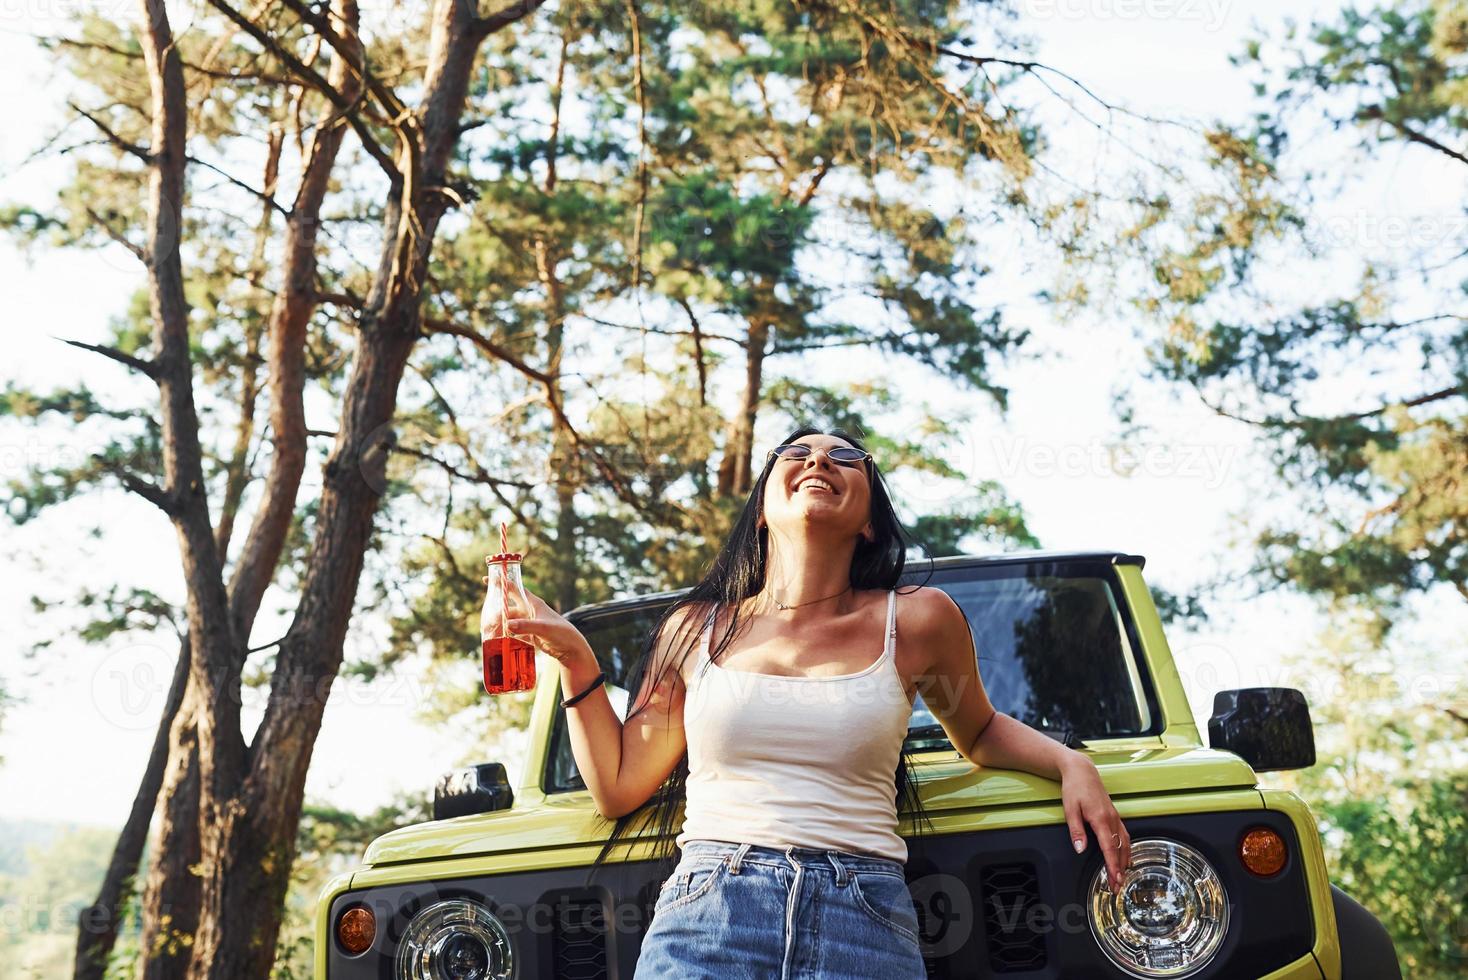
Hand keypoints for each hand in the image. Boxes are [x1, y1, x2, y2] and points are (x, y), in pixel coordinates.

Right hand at [482, 578, 592, 667]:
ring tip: (490, 632)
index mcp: (533, 603)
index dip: (502, 583)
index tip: (487, 578)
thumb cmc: (561, 634)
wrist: (571, 649)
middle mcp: (530, 611)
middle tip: (487, 620)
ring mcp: (529, 623)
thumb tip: (507, 625)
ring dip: (500, 625)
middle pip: (508, 607)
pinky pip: (514, 633)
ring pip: (509, 621)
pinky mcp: (529, 635)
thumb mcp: (544, 628)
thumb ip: (526, 626)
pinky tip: (499, 640)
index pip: (514, 588)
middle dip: (497, 611)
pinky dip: (506, 636)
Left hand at [1060, 754, 1130, 892]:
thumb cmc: (1074, 788)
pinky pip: (1124, 835)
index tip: (1115, 880)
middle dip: (1120, 870)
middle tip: (1117, 886)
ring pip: (1125, 843)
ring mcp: (1115, 817)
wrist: (1082, 771)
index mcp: (1101, 819)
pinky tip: (1125, 857)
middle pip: (1120, 849)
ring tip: (1122, 877)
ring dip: (1125, 861)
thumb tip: (1080, 849)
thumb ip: (1076, 831)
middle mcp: (1112, 819)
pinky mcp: (1115, 815)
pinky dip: (1126, 849)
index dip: (1113, 866)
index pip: (1109, 848)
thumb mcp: (1070, 809)